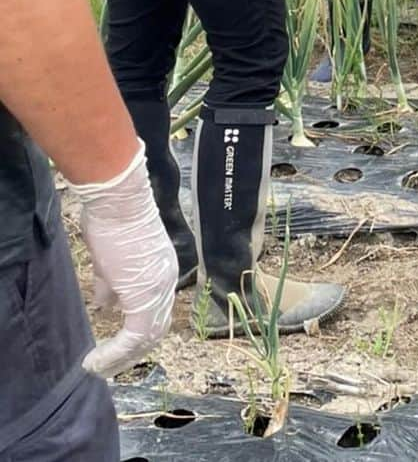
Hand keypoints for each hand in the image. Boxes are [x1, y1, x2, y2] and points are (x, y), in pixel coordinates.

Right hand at [70, 142, 177, 377]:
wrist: (117, 202)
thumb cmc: (110, 221)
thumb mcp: (108, 259)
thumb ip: (110, 283)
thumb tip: (105, 303)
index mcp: (162, 270)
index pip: (156, 311)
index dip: (137, 334)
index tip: (114, 349)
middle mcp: (167, 281)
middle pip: (156, 329)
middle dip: (131, 353)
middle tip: (106, 368)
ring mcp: (160, 288)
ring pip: (148, 337)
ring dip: (122, 358)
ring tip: (98, 369)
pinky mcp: (145, 295)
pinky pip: (135, 336)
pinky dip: (116, 353)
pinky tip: (96, 361)